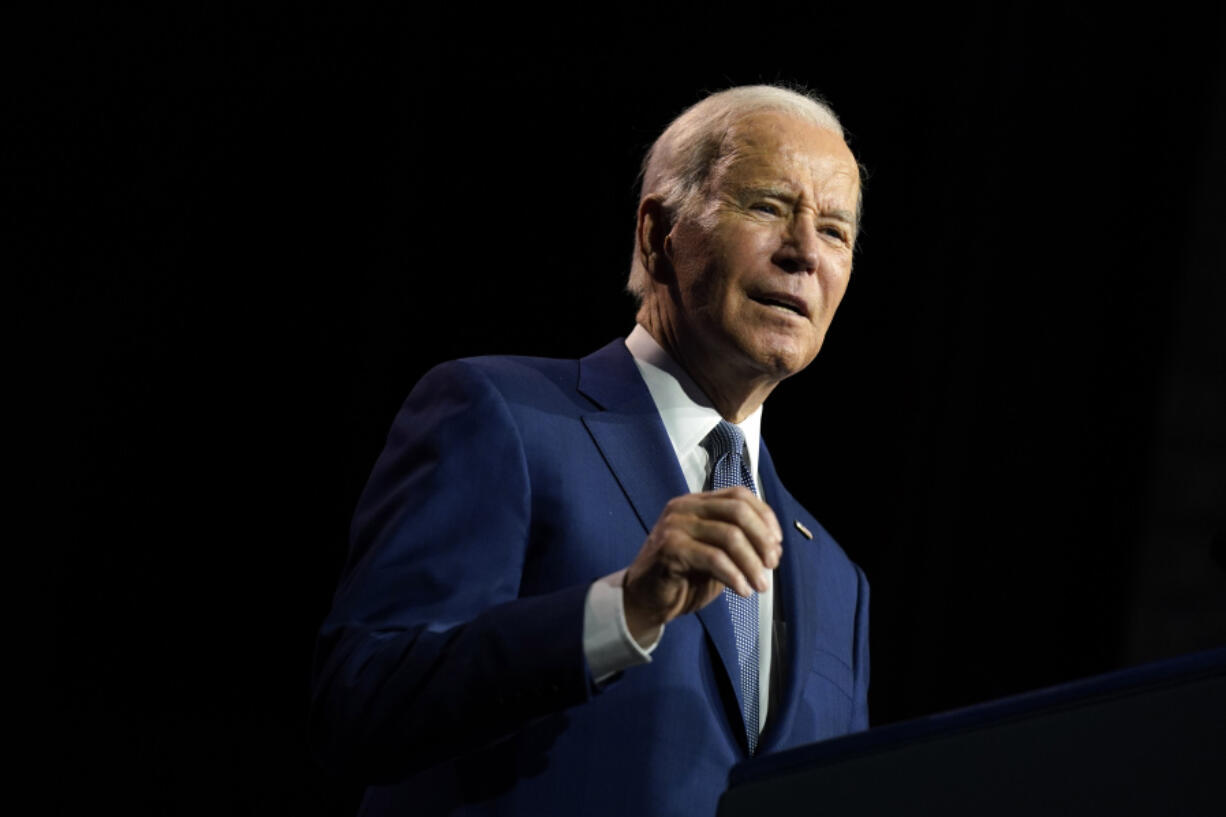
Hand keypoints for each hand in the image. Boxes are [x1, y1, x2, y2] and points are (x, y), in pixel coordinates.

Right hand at [623, 486, 782, 643]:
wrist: (646, 601)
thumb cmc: (683, 578)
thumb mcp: (716, 555)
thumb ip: (740, 544)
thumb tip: (774, 548)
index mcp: (697, 503)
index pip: (739, 495)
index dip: (764, 516)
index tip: (777, 543)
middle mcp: (684, 508)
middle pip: (737, 511)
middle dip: (762, 539)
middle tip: (772, 565)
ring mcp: (675, 525)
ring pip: (729, 536)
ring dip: (751, 564)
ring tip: (760, 585)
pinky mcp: (669, 547)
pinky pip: (713, 558)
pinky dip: (734, 575)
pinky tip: (742, 590)